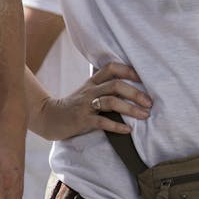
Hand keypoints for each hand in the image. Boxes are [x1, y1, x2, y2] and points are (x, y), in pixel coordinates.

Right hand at [33, 61, 150, 141]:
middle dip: (135, 93)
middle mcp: (90, 91)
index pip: (111, 68)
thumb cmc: (73, 106)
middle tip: (149, 103)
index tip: (145, 79)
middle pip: (115, 85)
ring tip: (144, 116)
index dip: (129, 71)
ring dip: (130, 109)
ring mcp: (85, 105)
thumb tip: (132, 90)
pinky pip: (102, 121)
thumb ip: (104, 89)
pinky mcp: (82, 120)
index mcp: (92, 83)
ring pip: (110, 102)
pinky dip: (117, 126)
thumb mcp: (87, 93)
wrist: (49, 117)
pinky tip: (128, 130)